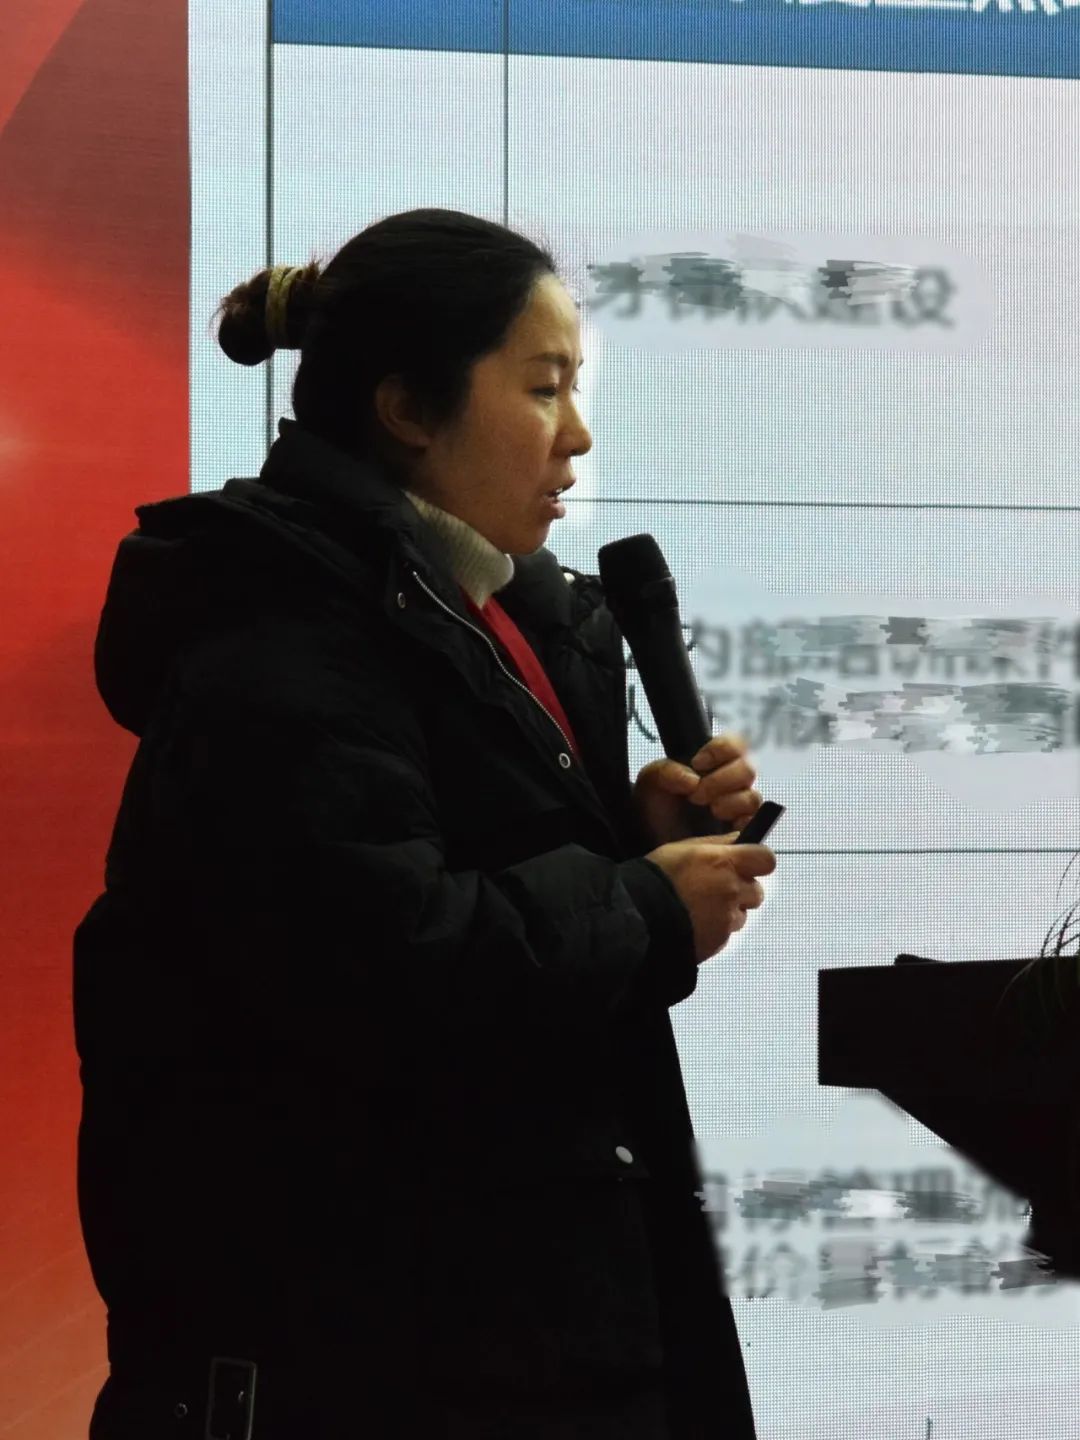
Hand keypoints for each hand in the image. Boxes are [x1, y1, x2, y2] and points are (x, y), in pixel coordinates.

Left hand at [633, 733, 762, 848]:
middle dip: (722, 781)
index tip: (698, 763)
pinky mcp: (740, 830)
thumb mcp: (650, 782)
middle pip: (748, 769)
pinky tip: (727, 824)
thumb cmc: (655, 806)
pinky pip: (754, 822)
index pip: (734, 744)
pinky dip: (743, 821)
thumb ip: (666, 771)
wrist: (651, 839)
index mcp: (712, 763)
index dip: (721, 750)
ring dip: (732, 802)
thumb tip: (693, 779)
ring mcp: (737, 807)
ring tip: (711, 810)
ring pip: (752, 797)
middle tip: (697, 795)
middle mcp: (729, 782)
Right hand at [644, 833, 775, 962]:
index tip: (745, 863)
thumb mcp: (683, 848)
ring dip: (729, 911)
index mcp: (725, 863)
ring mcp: (728, 918)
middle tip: (718, 889)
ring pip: (742, 914)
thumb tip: (741, 840)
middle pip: (756, 890)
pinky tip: (695, 924)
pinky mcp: (720, 941)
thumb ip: (716, 845)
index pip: (766, 859)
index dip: (757, 861)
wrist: (639, 916)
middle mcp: (732, 890)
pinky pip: (726, 933)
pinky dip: (716, 929)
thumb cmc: (658, 876)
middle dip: (742, 890)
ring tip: (702, 909)